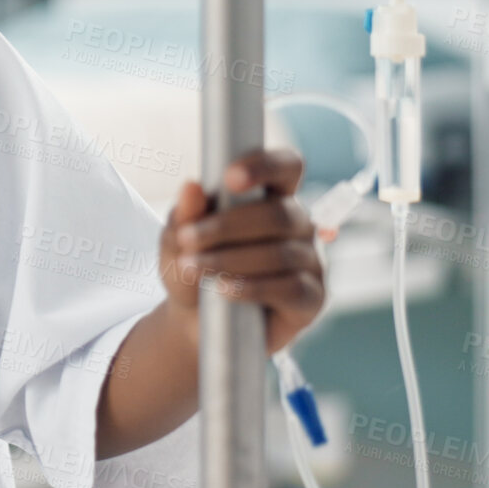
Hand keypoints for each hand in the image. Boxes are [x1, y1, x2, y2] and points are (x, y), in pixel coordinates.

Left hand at [158, 147, 324, 353]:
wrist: (194, 321)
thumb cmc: (192, 269)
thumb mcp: (177, 242)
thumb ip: (185, 216)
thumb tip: (191, 186)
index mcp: (272, 196)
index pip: (286, 166)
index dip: (265, 166)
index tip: (229, 178)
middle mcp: (297, 224)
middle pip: (277, 214)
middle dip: (227, 226)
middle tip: (187, 239)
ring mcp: (309, 260)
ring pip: (280, 253)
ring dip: (230, 259)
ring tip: (193, 267)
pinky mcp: (311, 297)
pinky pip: (290, 288)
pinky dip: (252, 287)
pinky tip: (223, 289)